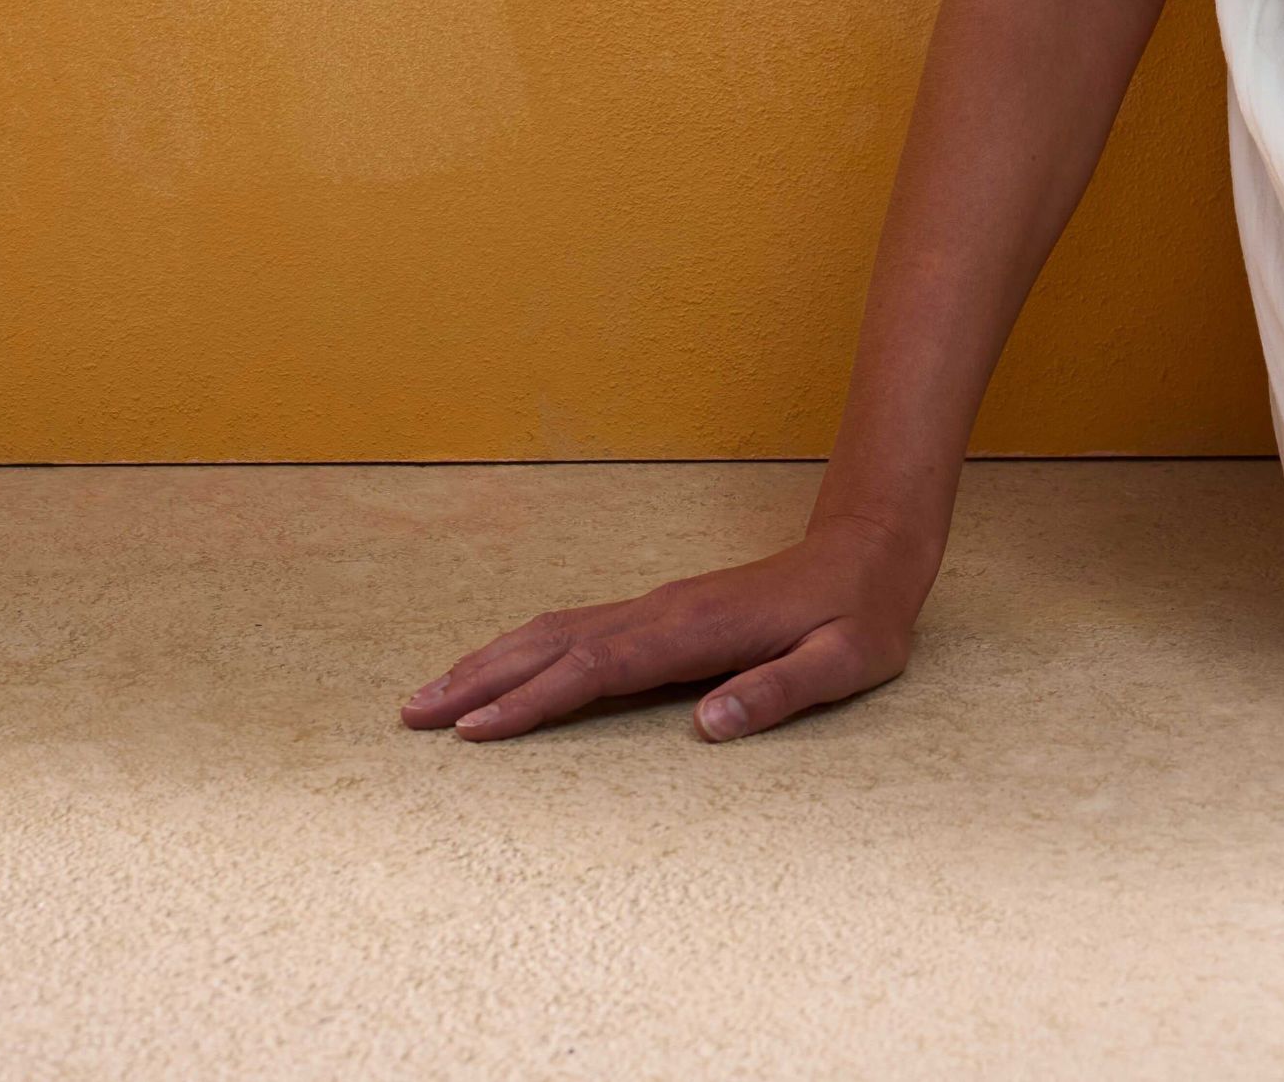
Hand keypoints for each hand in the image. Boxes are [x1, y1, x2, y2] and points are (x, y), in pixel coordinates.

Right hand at [399, 514, 934, 743]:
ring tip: (429, 694)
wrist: (870, 552)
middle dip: (480, 679)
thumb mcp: (845, 663)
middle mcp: (663, 612)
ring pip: (555, 631)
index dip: (535, 700)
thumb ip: (781, 693)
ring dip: (490, 661)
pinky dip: (523, 650)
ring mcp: (656, 607)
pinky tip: (498, 669)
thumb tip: (709, 725)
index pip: (599, 669)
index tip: (475, 731)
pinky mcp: (658, 611)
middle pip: (553, 644)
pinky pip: (576, 630)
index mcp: (697, 631)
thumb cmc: (861, 617)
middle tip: (412, 713)